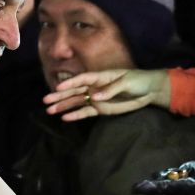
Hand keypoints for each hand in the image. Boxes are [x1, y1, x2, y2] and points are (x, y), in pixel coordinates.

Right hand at [43, 69, 169, 120]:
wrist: (149, 91)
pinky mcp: (101, 109)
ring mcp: (97, 98)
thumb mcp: (127, 82)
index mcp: (100, 77)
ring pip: (77, 102)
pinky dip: (76, 115)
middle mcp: (95, 87)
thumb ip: (111, 89)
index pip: (82, 79)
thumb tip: (95, 97)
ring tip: (50, 110)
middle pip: (74, 91)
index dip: (70, 83)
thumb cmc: (138, 80)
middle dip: (60, 95)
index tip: (58, 87)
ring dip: (64, 106)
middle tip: (45, 100)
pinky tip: (65, 118)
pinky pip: (86, 112)